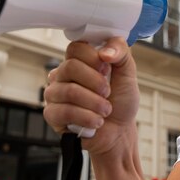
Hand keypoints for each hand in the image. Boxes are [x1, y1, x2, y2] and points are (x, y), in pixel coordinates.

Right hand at [43, 37, 139, 154]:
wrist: (119, 131)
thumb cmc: (120, 100)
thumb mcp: (128, 72)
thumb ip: (121, 52)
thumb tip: (105, 52)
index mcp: (79, 60)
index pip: (75, 48)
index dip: (93, 58)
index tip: (107, 69)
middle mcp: (63, 75)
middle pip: (70, 67)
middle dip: (96, 82)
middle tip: (107, 92)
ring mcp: (55, 94)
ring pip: (69, 91)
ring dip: (95, 103)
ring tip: (106, 110)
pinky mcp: (52, 114)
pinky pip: (65, 111)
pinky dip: (87, 117)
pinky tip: (96, 121)